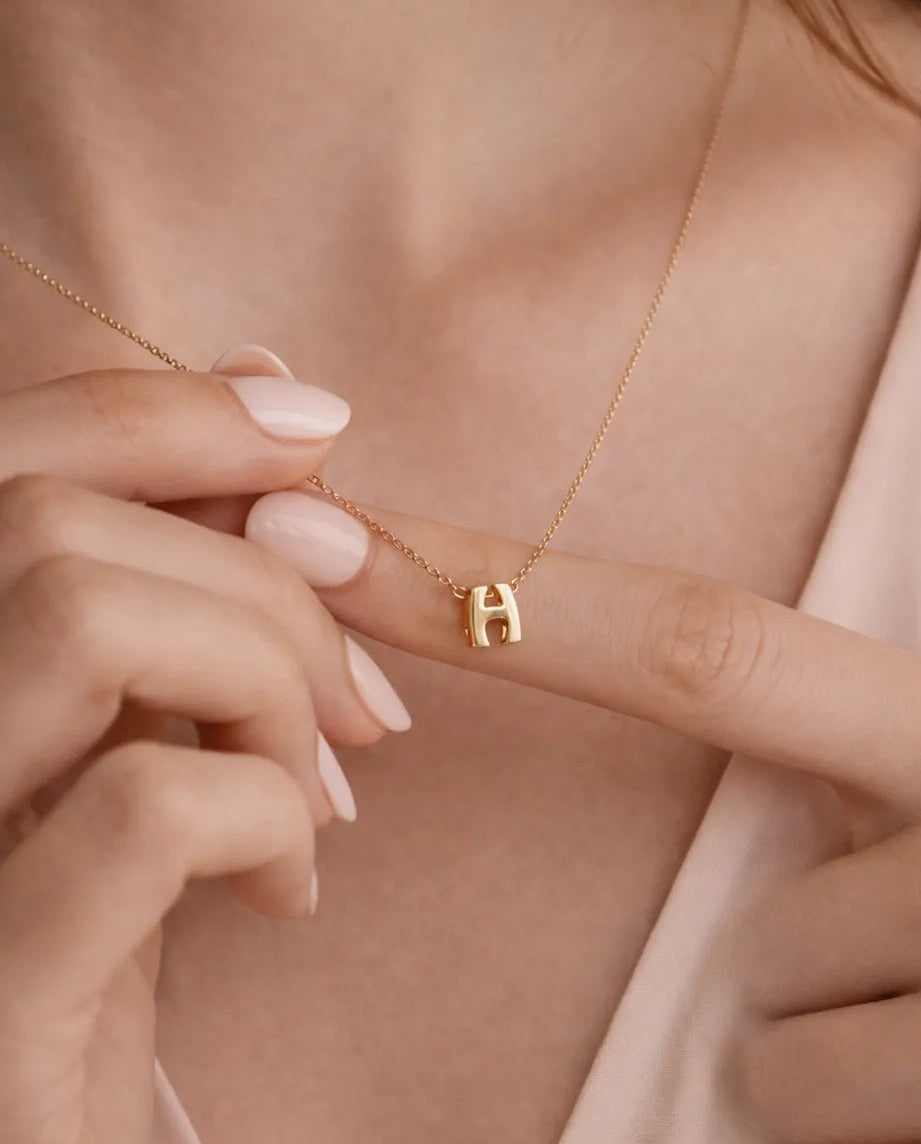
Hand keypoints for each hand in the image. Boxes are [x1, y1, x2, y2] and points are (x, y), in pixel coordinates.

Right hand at [0, 364, 407, 1143]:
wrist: (50, 1131)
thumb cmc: (96, 926)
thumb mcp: (131, 728)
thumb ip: (176, 569)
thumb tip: (264, 377)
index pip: (7, 447)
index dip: (171, 410)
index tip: (319, 429)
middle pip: (54, 520)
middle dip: (264, 582)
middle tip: (359, 705)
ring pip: (85, 616)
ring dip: (261, 681)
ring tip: (319, 793)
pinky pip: (144, 805)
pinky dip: (266, 814)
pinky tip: (285, 887)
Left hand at [248, 491, 920, 1141]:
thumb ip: (870, 785)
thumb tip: (735, 839)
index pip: (692, 645)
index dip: (498, 593)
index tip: (329, 543)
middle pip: (742, 900)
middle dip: (775, 966)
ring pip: (780, 1036)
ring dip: (845, 1054)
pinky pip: (829, 1127)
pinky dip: (882, 1129)